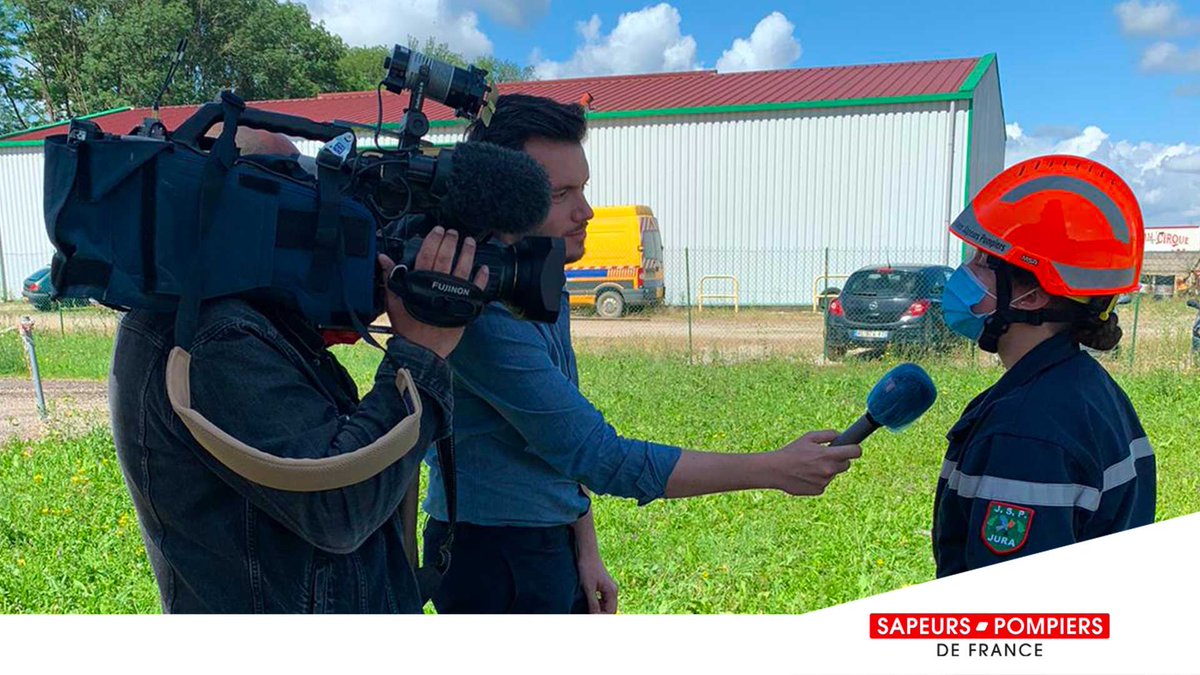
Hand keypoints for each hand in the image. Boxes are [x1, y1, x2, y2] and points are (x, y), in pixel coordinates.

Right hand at [378, 227, 488, 358]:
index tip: (438, 230)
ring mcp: (453, 294)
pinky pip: (476, 288)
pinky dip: (481, 277)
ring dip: (467, 253)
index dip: (433, 239)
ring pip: (463, 268)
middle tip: (454, 232)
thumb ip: (391, 277)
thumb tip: (383, 258)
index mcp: (420, 281)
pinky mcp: (464, 306)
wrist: (421, 349)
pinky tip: (484, 267)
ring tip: (470, 241)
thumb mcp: (394, 300)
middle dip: (451, 241)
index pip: (427, 253)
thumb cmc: (407, 326)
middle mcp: (438, 285)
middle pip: (446, 256)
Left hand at [577, 551, 617, 613]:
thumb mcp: (588, 587)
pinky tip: (586, 605)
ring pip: (605, 606)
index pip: (610, 612)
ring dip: (597, 611)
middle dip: (599, 615)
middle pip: (609, 610)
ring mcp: (608, 588)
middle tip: (586, 618)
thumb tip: (594, 617)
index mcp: (612, 591)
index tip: (589, 619)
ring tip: (585, 613)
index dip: (600, 618)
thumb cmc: (587, 567)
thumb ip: (593, 603)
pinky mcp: (602, 586)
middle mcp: (612, 590)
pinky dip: (595, 604)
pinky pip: (601, 600)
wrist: (586, 552)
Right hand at [766, 431, 861, 495]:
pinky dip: (818, 479)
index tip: (853, 449)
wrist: (776, 470)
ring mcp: (825, 481)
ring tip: (809, 466)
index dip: (855, 449)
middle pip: (846, 465)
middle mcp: (829, 469)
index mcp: (828, 455)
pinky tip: (806, 475)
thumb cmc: (792, 452)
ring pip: (833, 474)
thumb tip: (841, 436)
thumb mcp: (808, 437)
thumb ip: (828, 435)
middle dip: (839, 460)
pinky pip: (824, 483)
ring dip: (826, 470)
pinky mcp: (819, 490)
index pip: (855, 452)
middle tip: (825, 457)